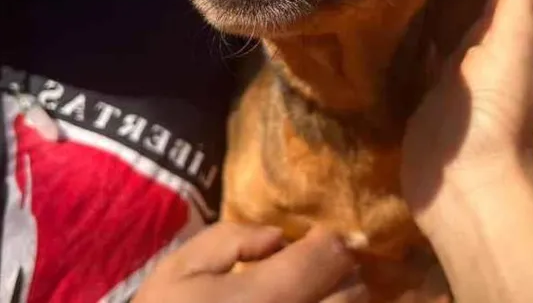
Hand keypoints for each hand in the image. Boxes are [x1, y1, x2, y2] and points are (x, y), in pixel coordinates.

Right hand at [133, 222, 367, 302]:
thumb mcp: (180, 269)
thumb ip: (229, 240)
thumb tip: (276, 237)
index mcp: (264, 298)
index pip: (327, 258)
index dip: (327, 241)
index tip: (314, 238)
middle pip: (352, 293)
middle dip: (340, 272)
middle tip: (316, 266)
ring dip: (340, 299)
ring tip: (312, 291)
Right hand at [402, 0, 532, 228]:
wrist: (466, 185)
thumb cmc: (494, 113)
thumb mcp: (512, 51)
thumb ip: (518, 7)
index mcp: (496, 41)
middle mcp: (469, 58)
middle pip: (451, 14)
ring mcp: (439, 82)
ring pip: (425, 38)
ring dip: (408, 15)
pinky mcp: (412, 102)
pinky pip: (403, 67)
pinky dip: (392, 48)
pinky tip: (365, 26)